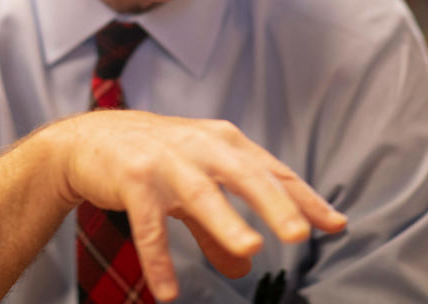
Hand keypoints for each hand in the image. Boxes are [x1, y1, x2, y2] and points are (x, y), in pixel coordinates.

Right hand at [51, 110, 347, 300]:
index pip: (272, 172)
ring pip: (200, 193)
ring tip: (249, 250)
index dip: (305, 198)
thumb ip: (217, 227)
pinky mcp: (133, 179)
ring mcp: (165, 161)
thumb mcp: (193, 187)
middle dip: (273, 203)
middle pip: (244, 174)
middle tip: (300, 233)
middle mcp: (200, 146)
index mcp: (224, 143)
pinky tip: (168, 291)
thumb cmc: (155, 159)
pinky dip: (158, 257)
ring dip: (224, 222)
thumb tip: (242, 269)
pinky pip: (148, 224)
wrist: (92, 139)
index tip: (336, 225)